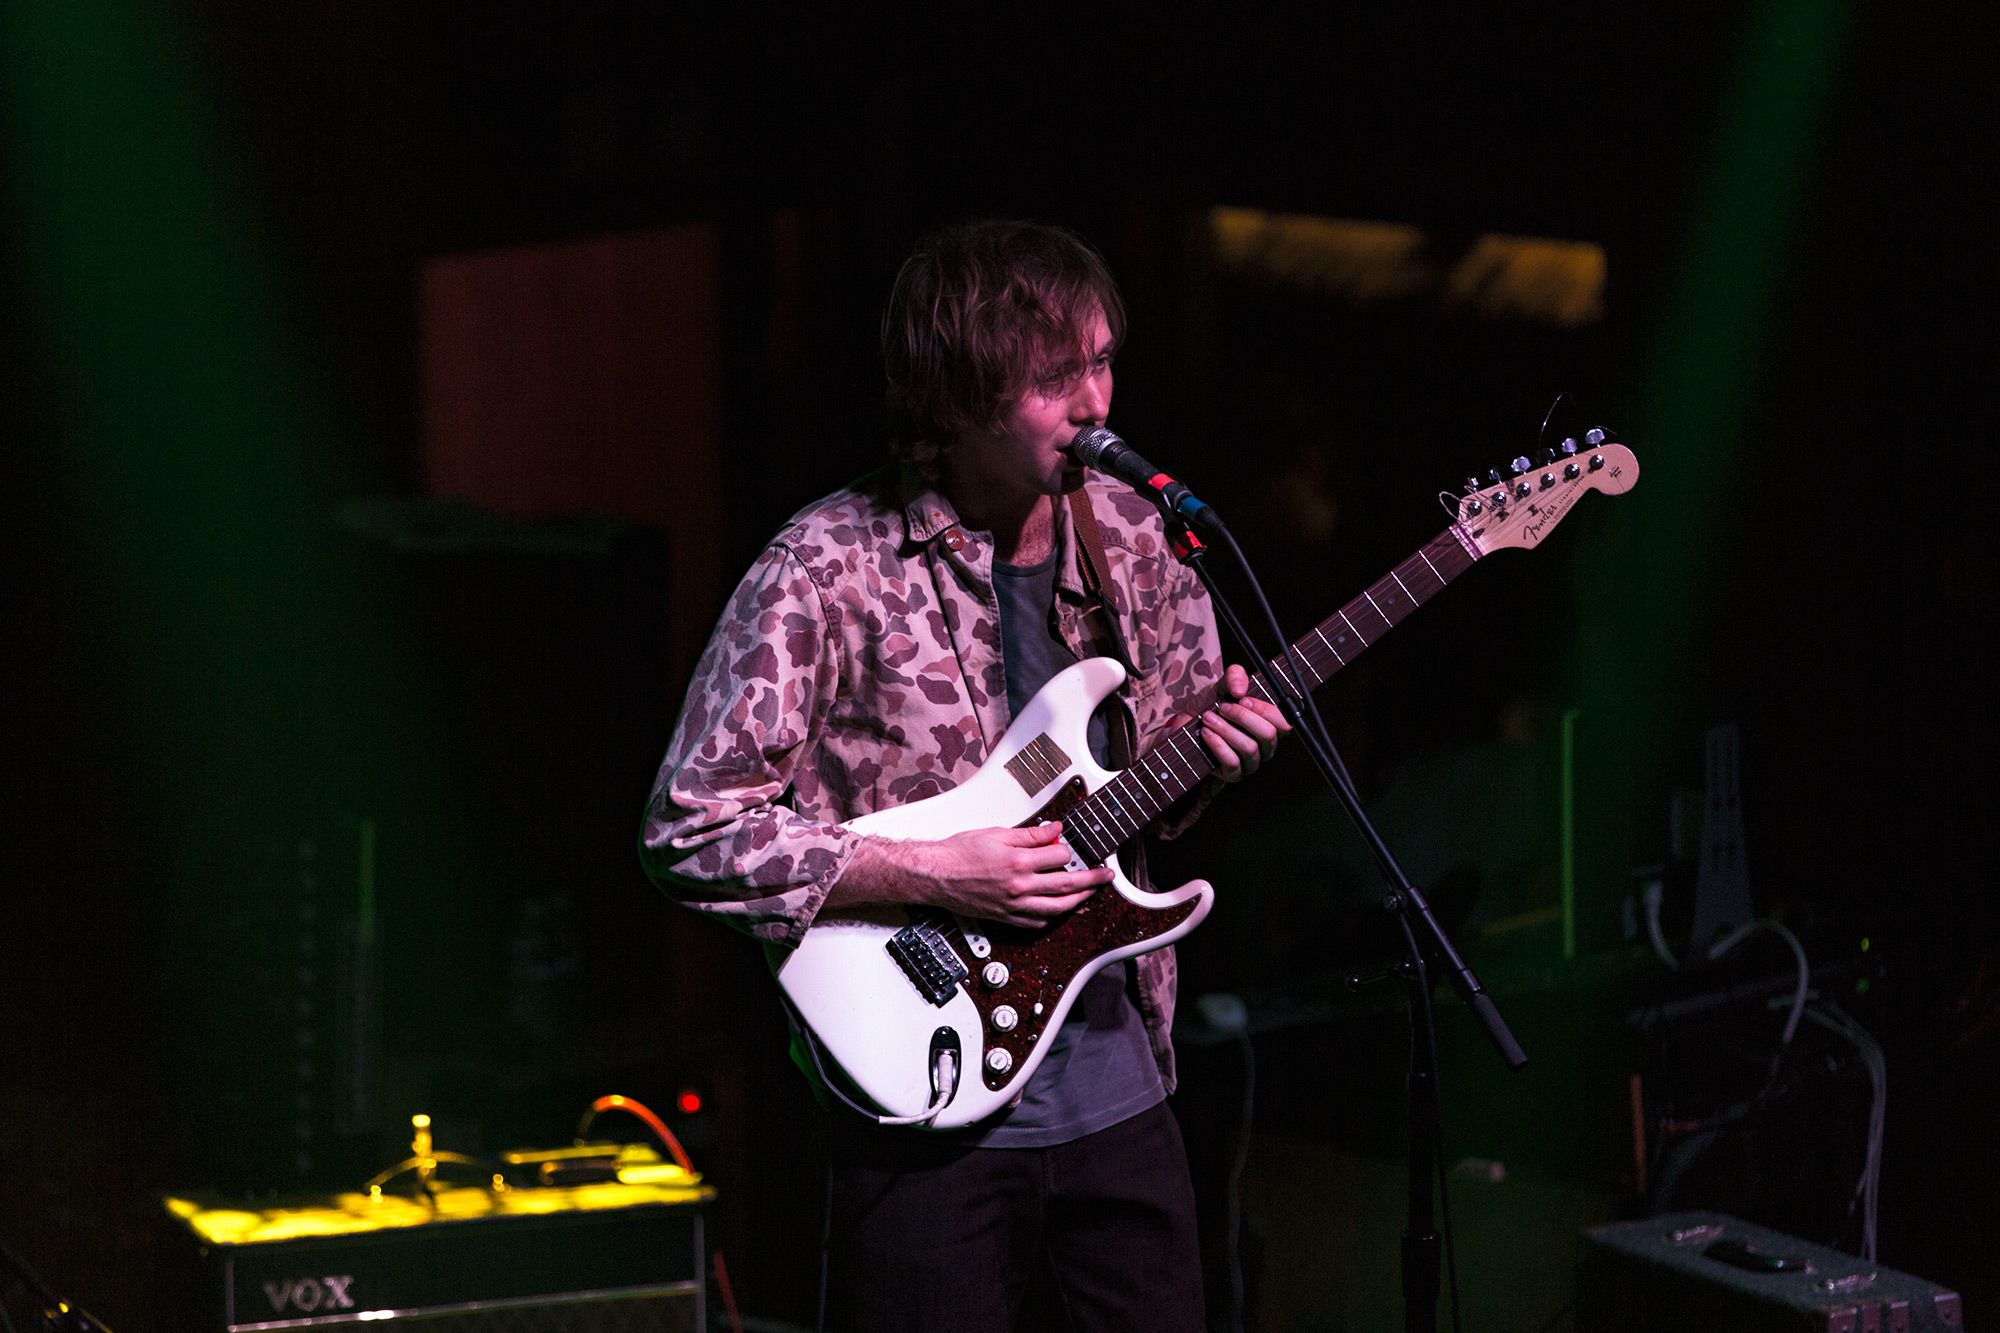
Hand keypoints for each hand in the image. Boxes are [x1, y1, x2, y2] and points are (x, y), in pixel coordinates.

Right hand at [829, 821, 1113, 927]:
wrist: (934, 875)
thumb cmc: (958, 852)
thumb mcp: (996, 833)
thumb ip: (1030, 834)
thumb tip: (1054, 830)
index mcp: (1018, 862)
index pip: (1059, 856)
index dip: (1069, 849)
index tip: (1074, 844)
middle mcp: (1019, 887)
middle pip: (1066, 885)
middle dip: (1091, 880)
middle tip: (1105, 875)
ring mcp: (1013, 905)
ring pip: (1056, 908)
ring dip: (1077, 901)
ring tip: (1089, 893)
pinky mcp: (1005, 917)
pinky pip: (1036, 922)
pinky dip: (1051, 916)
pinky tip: (1056, 909)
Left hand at [1198, 663, 1289, 781]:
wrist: (1185, 726)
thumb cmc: (1210, 707)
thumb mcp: (1221, 686)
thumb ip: (1235, 677)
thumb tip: (1240, 689)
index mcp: (1269, 726)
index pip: (1284, 723)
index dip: (1266, 710)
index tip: (1243, 699)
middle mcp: (1265, 747)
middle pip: (1268, 735)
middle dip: (1243, 718)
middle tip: (1223, 707)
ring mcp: (1250, 763)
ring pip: (1249, 748)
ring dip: (1226, 729)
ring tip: (1208, 718)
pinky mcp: (1233, 774)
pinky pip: (1233, 762)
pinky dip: (1218, 745)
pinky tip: (1206, 733)